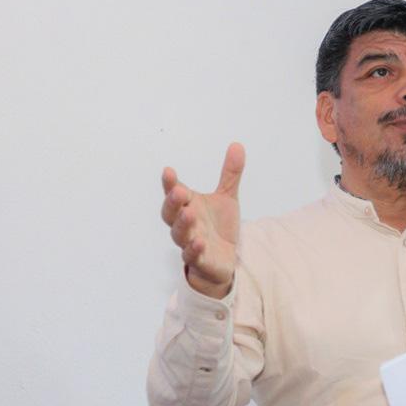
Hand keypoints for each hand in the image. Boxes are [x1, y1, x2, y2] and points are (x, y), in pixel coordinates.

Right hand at [161, 142, 244, 298]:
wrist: (225, 259)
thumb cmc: (218, 227)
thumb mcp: (227, 198)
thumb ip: (230, 174)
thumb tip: (237, 145)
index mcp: (188, 206)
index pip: (174, 193)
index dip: (170, 183)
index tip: (169, 171)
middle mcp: (185, 223)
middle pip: (171, 213)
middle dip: (173, 202)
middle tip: (179, 190)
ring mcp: (189, 242)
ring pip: (179, 234)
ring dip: (183, 224)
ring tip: (190, 214)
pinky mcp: (199, 260)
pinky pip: (192, 255)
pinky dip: (194, 249)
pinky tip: (199, 241)